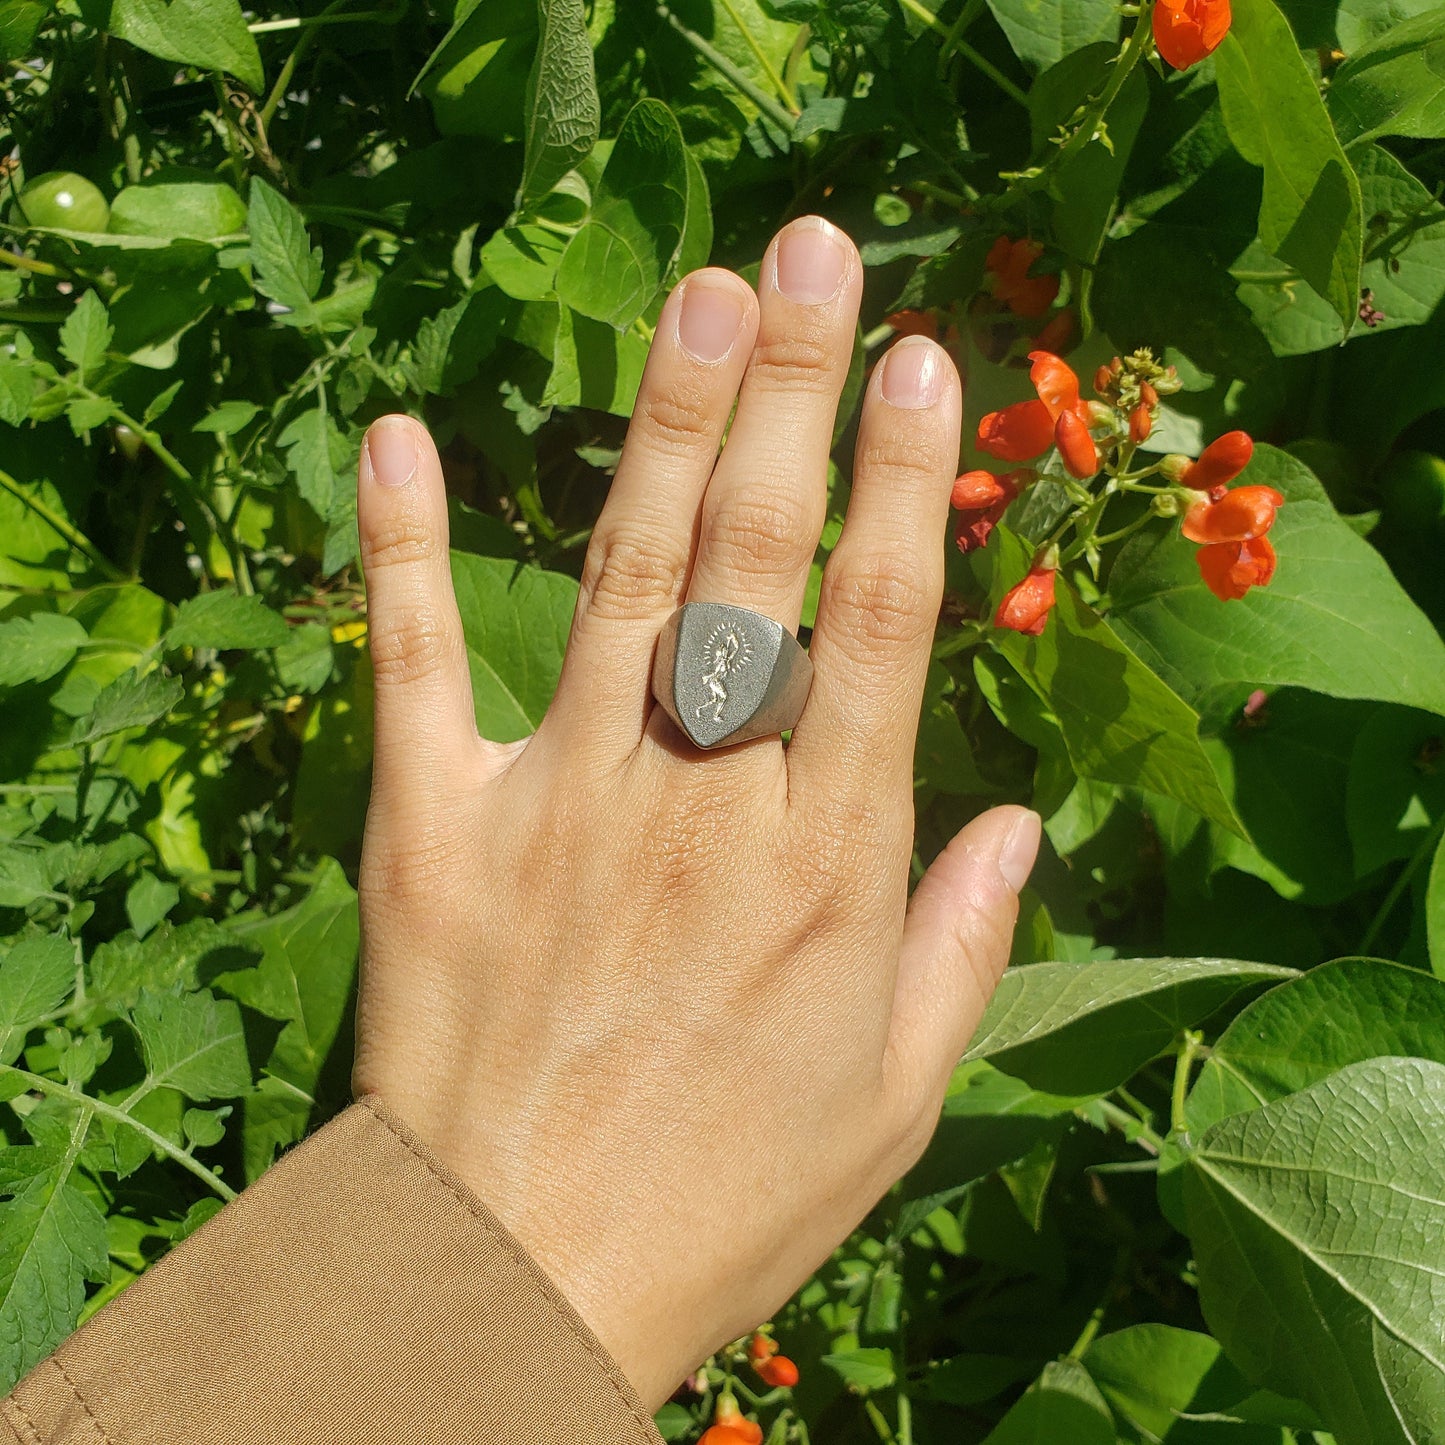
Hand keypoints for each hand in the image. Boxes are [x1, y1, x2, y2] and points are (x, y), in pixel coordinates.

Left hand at [349, 216, 1039, 1409]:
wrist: (516, 1283)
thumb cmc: (726, 1200)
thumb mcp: (892, 1099)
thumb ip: (962, 945)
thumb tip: (1026, 820)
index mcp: (824, 866)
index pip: (875, 630)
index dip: (901, 483)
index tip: (923, 361)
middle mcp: (701, 807)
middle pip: (757, 566)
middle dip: (792, 397)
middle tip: (811, 254)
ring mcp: (561, 806)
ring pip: (624, 583)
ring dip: (664, 429)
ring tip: (699, 296)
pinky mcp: (432, 831)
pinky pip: (414, 666)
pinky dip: (404, 547)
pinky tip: (392, 435)